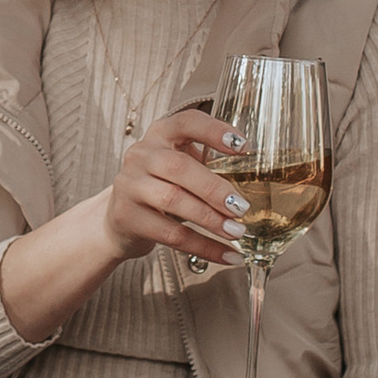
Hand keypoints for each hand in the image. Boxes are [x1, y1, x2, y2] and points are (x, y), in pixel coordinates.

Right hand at [103, 106, 245, 267]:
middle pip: (178, 167)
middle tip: (241, 207)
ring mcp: (129, 185)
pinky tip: (228, 255)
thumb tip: (257, 180)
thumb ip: (208, 165)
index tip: (244, 147)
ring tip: (237, 232)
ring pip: (173, 200)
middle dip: (214, 188)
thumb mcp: (180, 167)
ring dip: (210, 219)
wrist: (119, 218)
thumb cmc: (162, 187)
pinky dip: (204, 247)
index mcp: (160, 134)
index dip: (215, 131)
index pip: (186, 122)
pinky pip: (171, 234)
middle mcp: (141, 154)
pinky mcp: (127, 216)